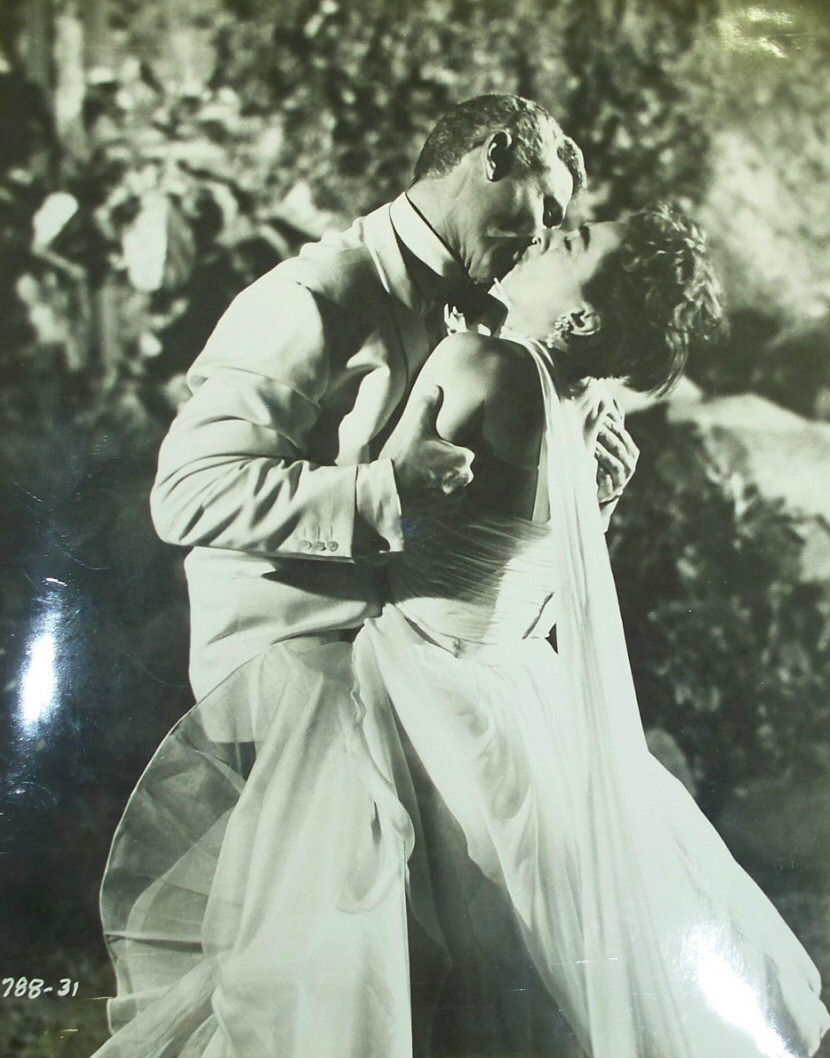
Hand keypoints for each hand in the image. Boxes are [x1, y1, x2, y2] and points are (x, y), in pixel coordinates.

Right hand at [386, 386, 474, 511]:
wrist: (394, 491)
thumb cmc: (407, 458)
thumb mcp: (417, 428)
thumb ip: (429, 405)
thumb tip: (436, 387)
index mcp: (464, 456)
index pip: (470, 450)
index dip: (455, 449)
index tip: (443, 450)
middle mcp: (466, 477)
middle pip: (465, 468)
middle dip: (453, 466)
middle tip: (434, 464)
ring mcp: (459, 494)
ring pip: (460, 484)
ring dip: (450, 481)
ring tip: (431, 478)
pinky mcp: (450, 509)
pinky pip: (454, 500)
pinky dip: (445, 496)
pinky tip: (430, 490)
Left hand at [595, 417, 638, 503]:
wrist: (604, 491)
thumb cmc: (606, 463)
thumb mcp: (611, 445)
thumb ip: (613, 425)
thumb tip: (612, 400)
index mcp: (631, 452)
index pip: (623, 436)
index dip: (612, 426)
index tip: (599, 417)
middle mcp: (630, 465)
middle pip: (619, 449)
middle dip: (606, 438)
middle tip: (593, 428)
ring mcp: (622, 479)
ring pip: (615, 465)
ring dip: (604, 455)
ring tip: (591, 446)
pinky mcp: (612, 491)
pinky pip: (607, 482)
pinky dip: (601, 475)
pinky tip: (594, 468)